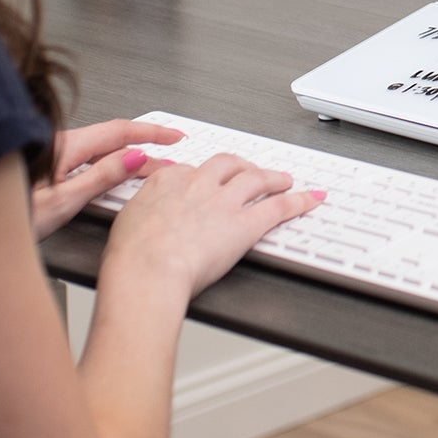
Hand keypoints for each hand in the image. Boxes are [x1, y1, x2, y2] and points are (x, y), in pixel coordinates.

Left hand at [32, 120, 186, 241]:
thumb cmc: (5, 217)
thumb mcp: (62, 202)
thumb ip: (101, 177)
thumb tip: (135, 157)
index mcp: (65, 146)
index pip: (120, 130)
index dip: (152, 132)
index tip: (175, 136)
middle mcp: (57, 144)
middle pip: (111, 138)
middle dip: (144, 146)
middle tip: (169, 157)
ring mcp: (49, 154)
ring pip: (98, 150)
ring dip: (125, 157)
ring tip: (147, 170)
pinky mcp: (43, 168)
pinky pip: (85, 159)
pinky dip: (107, 165)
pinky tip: (110, 178)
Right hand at [101, 152, 325, 301]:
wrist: (146, 272)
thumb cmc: (131, 258)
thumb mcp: (126, 222)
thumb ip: (142, 211)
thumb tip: (144, 217)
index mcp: (168, 181)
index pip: (192, 168)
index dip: (205, 174)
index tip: (209, 179)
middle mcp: (198, 185)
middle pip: (228, 165)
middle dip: (243, 166)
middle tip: (251, 171)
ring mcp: (224, 202)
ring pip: (257, 178)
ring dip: (274, 177)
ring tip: (284, 180)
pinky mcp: (245, 224)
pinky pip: (280, 207)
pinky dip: (300, 201)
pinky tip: (311, 199)